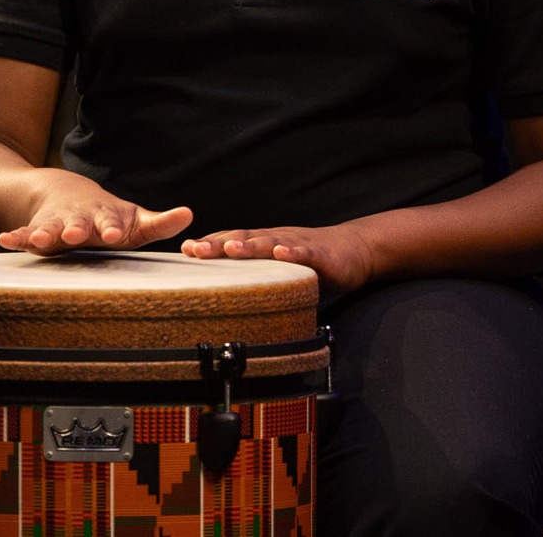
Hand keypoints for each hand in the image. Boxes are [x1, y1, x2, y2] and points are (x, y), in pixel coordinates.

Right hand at [0, 172, 192, 253]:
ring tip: (38, 239)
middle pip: (78, 223)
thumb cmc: (109, 217)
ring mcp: (57, 223)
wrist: (68, 195)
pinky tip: (6, 240)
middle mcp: (80, 219)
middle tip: (75, 234)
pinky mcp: (37, 228)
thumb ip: (159, 223)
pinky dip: (16, 235)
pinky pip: (24, 232)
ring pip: (50, 227)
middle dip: (76, 228)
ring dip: (45, 232)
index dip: (112, 227)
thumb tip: (189, 215)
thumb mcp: (134, 220)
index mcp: (105, 218)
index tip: (115, 233)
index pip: (111, 222)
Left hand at [182, 224, 375, 298]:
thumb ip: (260, 279)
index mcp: (265, 244)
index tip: (185, 250)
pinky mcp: (320, 254)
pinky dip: (292, 252)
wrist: (357, 248)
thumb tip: (230, 301)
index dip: (210, 244)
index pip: (232, 241)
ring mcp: (297, 244)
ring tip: (230, 249)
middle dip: (218, 244)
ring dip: (249, 246)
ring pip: (270, 243)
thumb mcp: (281, 269)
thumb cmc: (314, 261)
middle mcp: (276, 240)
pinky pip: (305, 253)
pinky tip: (281, 253)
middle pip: (243, 240)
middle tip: (195, 249)